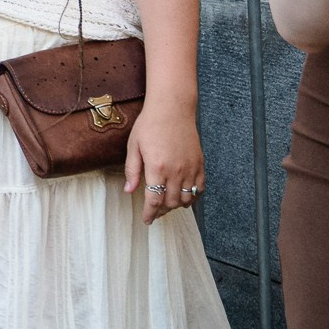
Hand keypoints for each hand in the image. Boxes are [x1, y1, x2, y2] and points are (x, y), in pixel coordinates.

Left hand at [122, 106, 202, 224]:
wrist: (172, 108)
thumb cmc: (150, 124)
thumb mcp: (134, 146)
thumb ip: (132, 170)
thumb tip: (129, 190)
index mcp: (157, 168)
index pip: (154, 200)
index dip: (149, 213)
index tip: (146, 219)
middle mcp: (176, 171)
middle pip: (170, 203)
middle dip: (161, 211)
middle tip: (154, 212)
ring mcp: (190, 168)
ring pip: (186, 199)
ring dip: (176, 206)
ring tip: (167, 205)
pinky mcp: (200, 163)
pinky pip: (199, 188)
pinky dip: (192, 197)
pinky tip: (183, 196)